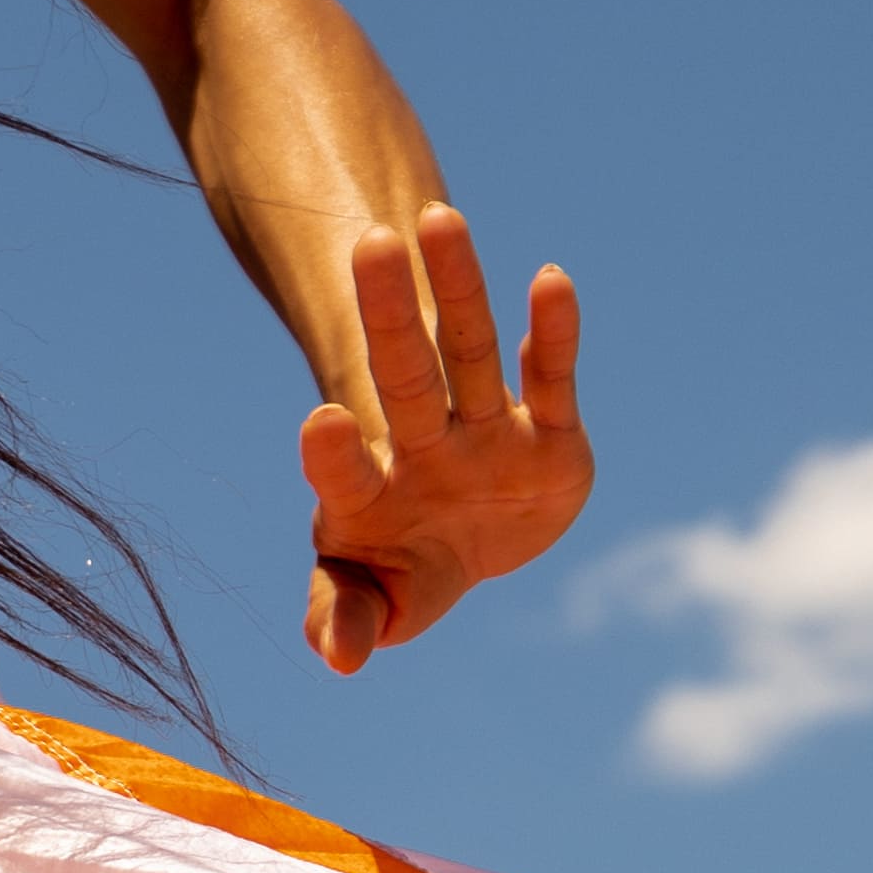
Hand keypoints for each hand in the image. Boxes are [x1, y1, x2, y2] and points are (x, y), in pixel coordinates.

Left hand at [298, 205, 590, 674]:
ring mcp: (484, 432)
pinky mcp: (547, 433)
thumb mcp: (378, 599)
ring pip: (468, 348)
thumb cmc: (404, 567)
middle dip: (387, 314)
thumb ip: (348, 613)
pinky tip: (548, 277)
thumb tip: (338, 657)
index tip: (321, 425)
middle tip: (368, 242)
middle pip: (403, 374)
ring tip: (436, 214)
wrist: (472, 545)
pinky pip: (548, 376)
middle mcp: (423, 447)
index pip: (345, 470)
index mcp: (369, 495)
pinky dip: (551, 331)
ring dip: (456, 286)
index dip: (334, 453)